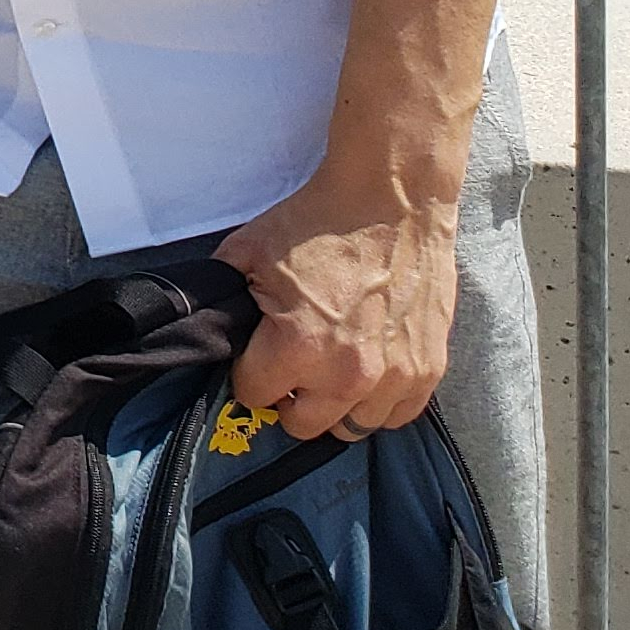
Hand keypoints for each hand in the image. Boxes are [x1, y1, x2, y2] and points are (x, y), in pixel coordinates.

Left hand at [216, 168, 461, 440]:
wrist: (391, 201)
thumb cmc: (317, 222)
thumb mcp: (247, 250)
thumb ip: (218, 295)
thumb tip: (202, 325)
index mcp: (297, 346)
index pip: (253, 395)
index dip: (247, 374)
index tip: (255, 356)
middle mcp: (348, 374)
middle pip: (301, 425)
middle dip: (287, 398)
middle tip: (288, 367)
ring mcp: (393, 377)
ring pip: (351, 427)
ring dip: (334, 405)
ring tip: (327, 371)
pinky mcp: (428, 370)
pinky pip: (397, 416)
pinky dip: (379, 404)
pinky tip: (366, 375)